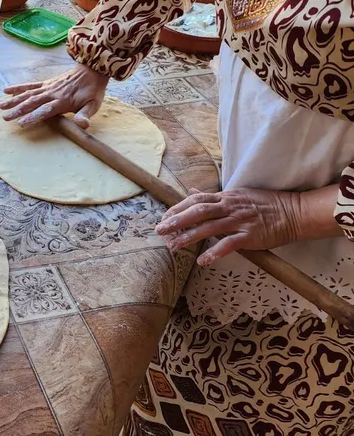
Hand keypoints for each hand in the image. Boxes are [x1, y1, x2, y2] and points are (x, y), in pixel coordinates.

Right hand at [0, 64, 109, 127]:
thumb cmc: (93, 90)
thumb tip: (82, 125)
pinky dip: (18, 88)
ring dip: (14, 100)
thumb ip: (85, 115)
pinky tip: (6, 90)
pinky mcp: (46, 83)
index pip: (45, 110)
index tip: (22, 123)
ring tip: (1, 107)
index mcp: (63, 101)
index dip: (33, 116)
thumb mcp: (93, 104)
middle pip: (32, 102)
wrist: (92, 70)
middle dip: (18, 110)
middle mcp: (52, 93)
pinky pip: (30, 85)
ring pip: (28, 94)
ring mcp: (48, 87)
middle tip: (5, 118)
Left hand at [156, 188, 300, 265]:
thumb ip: (213, 197)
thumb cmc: (264, 205)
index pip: (196, 200)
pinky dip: (215, 252)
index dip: (178, 208)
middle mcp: (229, 206)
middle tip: (160, 230)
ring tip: (174, 247)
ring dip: (189, 237)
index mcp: (225, 196)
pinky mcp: (249, 235)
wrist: (293, 212)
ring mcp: (239, 221)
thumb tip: (191, 192)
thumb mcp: (236, 195)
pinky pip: (229, 244)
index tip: (164, 217)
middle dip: (177, 220)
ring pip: (209, 227)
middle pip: (198, 211)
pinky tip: (203, 261)